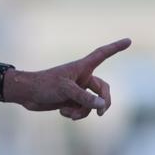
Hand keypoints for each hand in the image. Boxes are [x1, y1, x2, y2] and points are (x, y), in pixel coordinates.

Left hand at [8, 38, 131, 120]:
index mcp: (82, 67)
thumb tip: (102, 106)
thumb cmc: (44, 85)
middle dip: (103, 102)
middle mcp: (82, 77)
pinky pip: (81, 110)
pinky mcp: (71, 101)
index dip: (115, 47)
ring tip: (68, 113)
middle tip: (101, 113)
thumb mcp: (65, 91)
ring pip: (91, 104)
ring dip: (82, 111)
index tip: (128, 40)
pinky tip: (62, 112)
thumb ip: (85, 98)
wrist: (26, 95)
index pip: (102, 54)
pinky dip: (74, 114)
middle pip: (103, 90)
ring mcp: (77, 90)